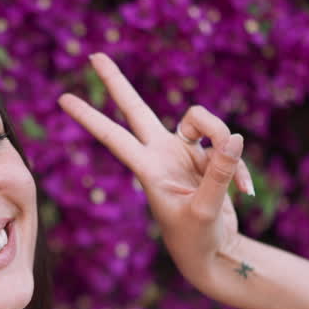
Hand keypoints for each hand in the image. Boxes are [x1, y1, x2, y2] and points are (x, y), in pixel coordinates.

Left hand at [57, 53, 253, 290]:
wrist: (212, 253)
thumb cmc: (197, 238)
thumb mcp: (207, 209)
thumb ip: (218, 173)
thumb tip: (233, 138)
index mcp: (147, 168)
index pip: (113, 136)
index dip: (89, 117)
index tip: (62, 99)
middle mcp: (161, 154)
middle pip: (136, 108)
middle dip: (116, 82)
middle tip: (93, 55)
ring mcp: (184, 153)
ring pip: (205, 123)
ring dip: (223, 143)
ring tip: (235, 184)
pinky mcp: (207, 157)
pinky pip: (227, 145)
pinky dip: (238, 167)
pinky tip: (245, 191)